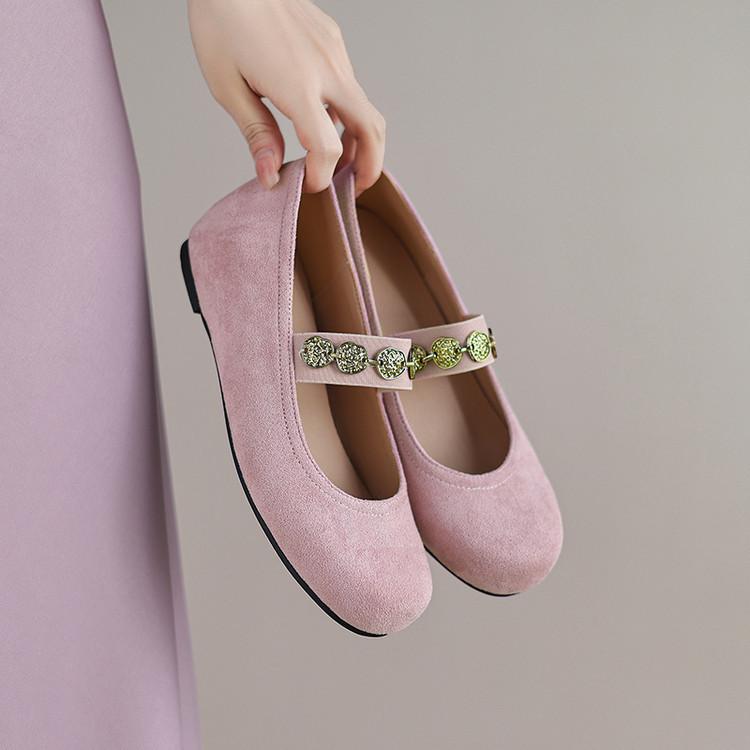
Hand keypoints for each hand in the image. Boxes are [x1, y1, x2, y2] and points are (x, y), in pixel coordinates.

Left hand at [188, 0, 385, 193]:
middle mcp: (326, 69)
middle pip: (371, 129)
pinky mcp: (333, 42)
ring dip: (361, 141)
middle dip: (370, 166)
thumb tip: (271, 176)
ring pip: (366, 107)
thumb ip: (257, 134)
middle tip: (355, 188)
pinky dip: (347, 113)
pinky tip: (326, 121)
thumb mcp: (227, 85)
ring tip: (342, 161)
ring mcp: (334, 53)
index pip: (326, 149)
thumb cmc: (220, 20)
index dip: (322, 177)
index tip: (310, 187)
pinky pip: (350, 86)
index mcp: (297, 86)